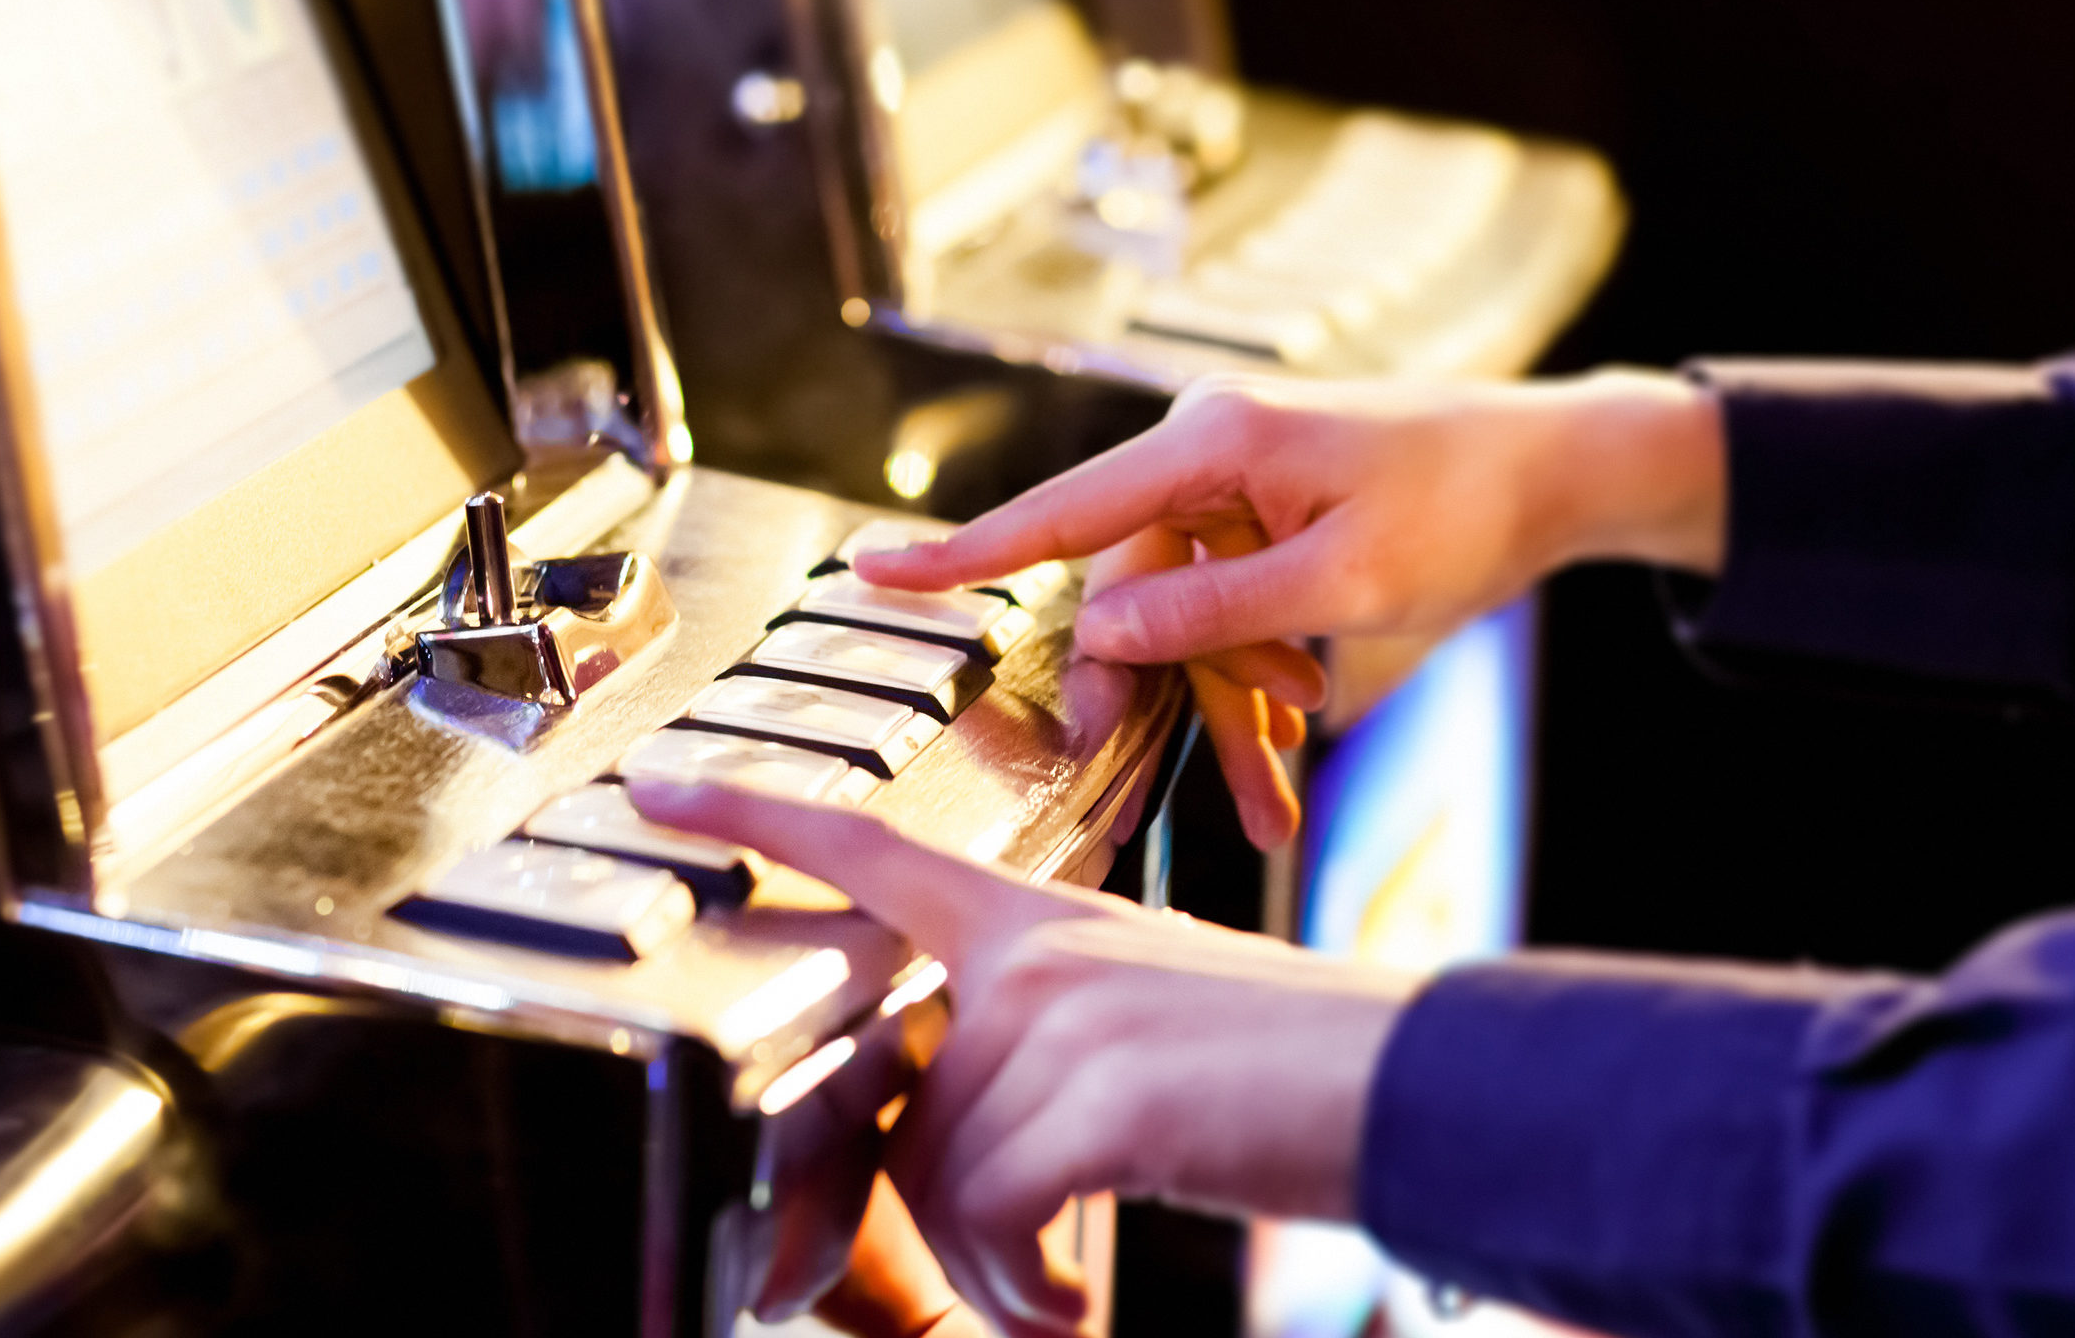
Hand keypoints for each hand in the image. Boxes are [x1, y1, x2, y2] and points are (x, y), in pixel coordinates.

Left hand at [633, 779, 1421, 1337]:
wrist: (1419, 1087)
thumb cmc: (1295, 1072)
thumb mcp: (1150, 1030)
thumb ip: (1038, 1062)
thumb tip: (952, 1168)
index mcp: (1047, 920)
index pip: (874, 846)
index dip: (753, 813)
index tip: (655, 787)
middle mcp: (1040, 954)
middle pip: (901, 1109)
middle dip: (939, 1223)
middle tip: (1014, 1281)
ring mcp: (1067, 1017)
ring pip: (943, 1178)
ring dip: (993, 1271)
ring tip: (1059, 1293)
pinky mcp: (1101, 1094)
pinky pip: (994, 1221)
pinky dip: (1022, 1289)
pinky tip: (1070, 1305)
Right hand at [859, 372, 1724, 841]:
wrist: (1557, 473)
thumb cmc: (1463, 507)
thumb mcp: (1347, 584)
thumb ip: (1217, 615)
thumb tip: (1102, 635)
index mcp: (1211, 444)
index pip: (1063, 511)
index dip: (964, 554)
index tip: (871, 575)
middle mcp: (1206, 456)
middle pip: (1131, 596)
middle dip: (1162, 701)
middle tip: (1157, 793)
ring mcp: (1235, 491)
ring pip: (1186, 626)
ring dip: (1225, 714)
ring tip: (1268, 804)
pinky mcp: (1266, 525)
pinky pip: (1230, 619)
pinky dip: (1255, 689)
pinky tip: (1282, 767)